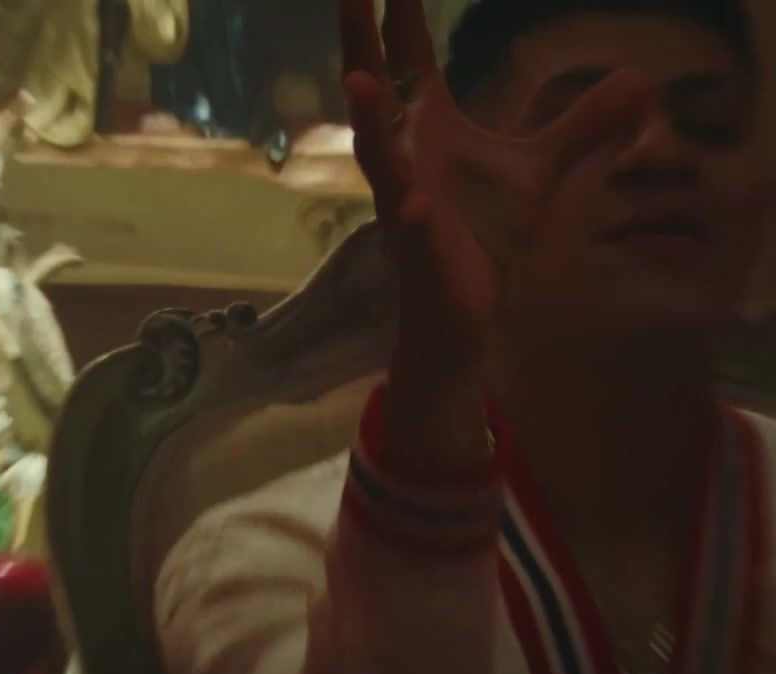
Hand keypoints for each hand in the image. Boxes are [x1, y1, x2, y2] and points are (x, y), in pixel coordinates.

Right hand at [339, 0, 651, 463]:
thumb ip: (582, 126)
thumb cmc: (487, 240)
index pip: (406, 65)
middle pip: (377, 95)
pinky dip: (411, 219)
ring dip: (369, 122)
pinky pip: (413, 234)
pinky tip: (414, 204)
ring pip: (381, 160)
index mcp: (428, 136)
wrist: (463, 318)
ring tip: (358, 81)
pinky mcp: (422, 257)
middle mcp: (407, 163)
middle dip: (360, 45)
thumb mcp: (544, 174)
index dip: (397, 20)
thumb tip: (639, 78)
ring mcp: (406, 207)